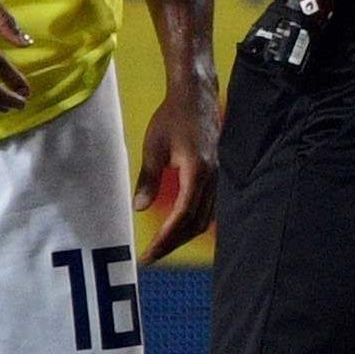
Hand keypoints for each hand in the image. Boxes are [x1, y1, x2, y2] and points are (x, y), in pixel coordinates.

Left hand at [136, 79, 220, 257]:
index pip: (183, 215)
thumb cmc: (172, 118)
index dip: (166, 237)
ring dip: (183, 234)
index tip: (149, 253)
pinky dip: (193, 222)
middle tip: (151, 256)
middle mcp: (212, 178)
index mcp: (197, 172)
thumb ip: (148, 180)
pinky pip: (209, 207)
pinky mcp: (216, 174)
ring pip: (205, 217)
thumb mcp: (153, 147)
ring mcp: (217, 176)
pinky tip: (179, 226)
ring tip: (162, 245)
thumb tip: (138, 209)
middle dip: (173, 242)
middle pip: (196, 222)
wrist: (196, 97)